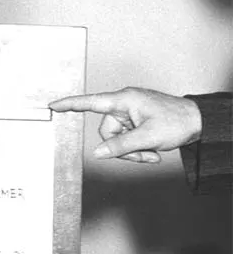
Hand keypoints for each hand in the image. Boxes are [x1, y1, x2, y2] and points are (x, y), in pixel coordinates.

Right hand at [50, 87, 201, 162]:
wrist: (198, 122)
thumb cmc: (177, 121)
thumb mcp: (147, 137)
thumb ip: (120, 146)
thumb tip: (98, 153)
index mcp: (125, 100)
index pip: (91, 102)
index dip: (71, 104)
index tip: (54, 105)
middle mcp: (125, 104)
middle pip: (106, 132)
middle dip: (121, 147)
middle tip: (142, 153)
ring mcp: (130, 113)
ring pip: (115, 139)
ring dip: (131, 150)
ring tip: (150, 152)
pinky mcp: (135, 121)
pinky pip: (125, 139)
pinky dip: (135, 148)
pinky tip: (150, 150)